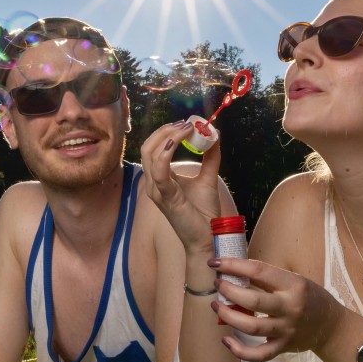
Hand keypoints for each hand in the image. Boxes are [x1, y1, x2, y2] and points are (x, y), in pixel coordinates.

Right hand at [139, 120, 223, 250]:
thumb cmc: (204, 213)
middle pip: (147, 147)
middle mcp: (154, 183)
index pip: (153, 148)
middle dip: (164, 130)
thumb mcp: (208, 178)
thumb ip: (210, 157)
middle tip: (185, 124)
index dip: (166, 132)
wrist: (208, 238)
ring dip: (167, 136)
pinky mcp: (166, 197)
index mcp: (161, 179)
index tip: (186, 123)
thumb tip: (214, 134)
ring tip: (186, 129)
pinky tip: (177, 142)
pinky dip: (166, 153)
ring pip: (150, 154)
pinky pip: (159, 171)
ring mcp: (157, 191)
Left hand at [204, 256, 343, 361]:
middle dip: (229, 291)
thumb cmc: (310, 298)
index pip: (259, 271)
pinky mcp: (284, 347)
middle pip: (253, 301)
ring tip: (217, 306)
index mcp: (293, 285)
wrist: (331, 326)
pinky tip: (227, 341)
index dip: (233, 265)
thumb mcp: (295, 280)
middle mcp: (290, 308)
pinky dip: (240, 351)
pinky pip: (259, 355)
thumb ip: (269, 278)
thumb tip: (235, 271)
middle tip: (218, 285)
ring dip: (229, 316)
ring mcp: (286, 330)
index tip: (216, 263)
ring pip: (252, 327)